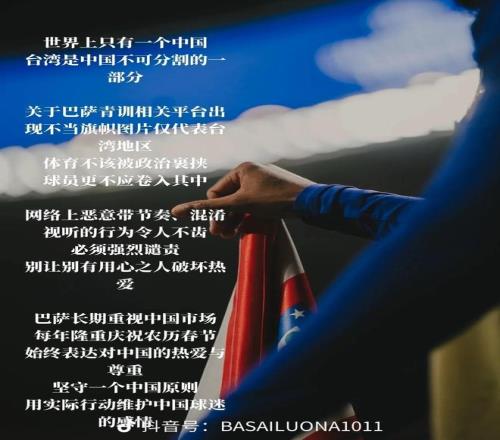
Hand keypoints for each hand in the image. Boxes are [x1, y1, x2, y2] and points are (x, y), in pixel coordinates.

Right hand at [171, 162, 314, 237]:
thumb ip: (210, 208)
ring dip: (236, 219)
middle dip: (225, 217)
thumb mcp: (240, 204)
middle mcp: (252, 171)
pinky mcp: (274, 191)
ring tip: (235, 235)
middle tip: (224, 236)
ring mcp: (264, 181)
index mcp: (242, 167)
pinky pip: (254, 204)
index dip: (215, 213)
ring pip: (242, 203)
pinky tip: (248, 229)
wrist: (310, 201)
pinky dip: (249, 216)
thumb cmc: (275, 199)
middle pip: (228, 198)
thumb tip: (176, 212)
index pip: (216, 193)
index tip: (219, 231)